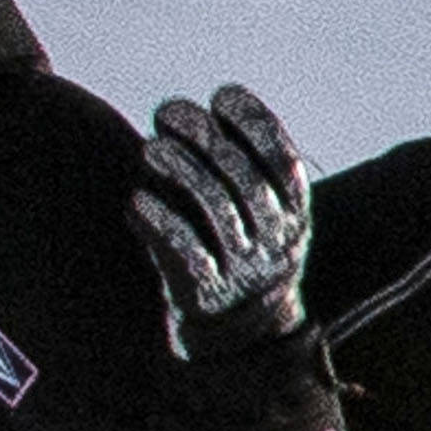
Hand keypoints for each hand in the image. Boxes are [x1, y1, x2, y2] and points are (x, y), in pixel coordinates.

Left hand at [128, 85, 314, 356]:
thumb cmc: (231, 248)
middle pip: (244, 181)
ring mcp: (243, 270)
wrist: (238, 336)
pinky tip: (137, 201)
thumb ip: (221, 161)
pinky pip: (187, 257)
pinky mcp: (206, 296)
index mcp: (293, 212)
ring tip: (150, 150)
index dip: (255, 122)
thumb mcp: (248, 208)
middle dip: (206, 139)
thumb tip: (172, 111)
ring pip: (217, 213)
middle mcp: (275, 241)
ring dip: (181, 173)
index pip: (282, 159)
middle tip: (169, 111)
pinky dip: (162, 225)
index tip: (221, 95)